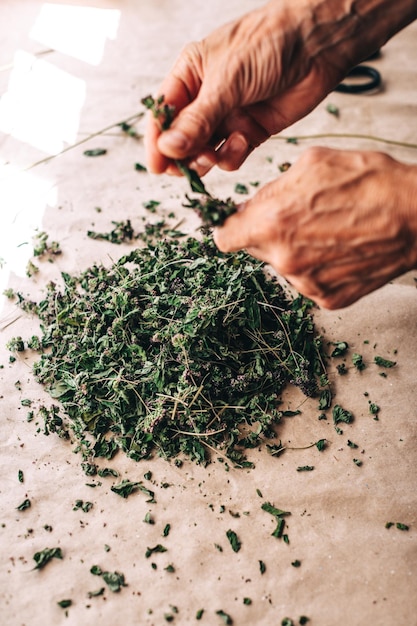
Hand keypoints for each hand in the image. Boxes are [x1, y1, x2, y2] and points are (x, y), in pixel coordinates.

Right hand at [145, 0, 416, 176]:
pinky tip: (242, 143)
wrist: (317, 44)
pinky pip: (230, 156)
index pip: (162, 114)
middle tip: (189, 166)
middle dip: (183, 155)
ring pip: (204, 151)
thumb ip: (198, 119)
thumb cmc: (270, 43)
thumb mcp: (227, 80)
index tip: (156, 167)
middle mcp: (206, 99)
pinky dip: (232, 156)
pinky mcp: (250, 133)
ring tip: (213, 156)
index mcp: (190, 76)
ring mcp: (228, 117)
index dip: (157, 142)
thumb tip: (168, 148)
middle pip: (180, 139)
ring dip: (206, 159)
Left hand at [213, 147, 416, 308]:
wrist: (416, 215)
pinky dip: (318, 267)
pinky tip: (340, 248)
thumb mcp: (311, 163)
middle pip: (256, 251)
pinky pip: (309, 281)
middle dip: (268, 234)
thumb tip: (251, 205)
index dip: (232, 228)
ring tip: (328, 230)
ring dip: (295, 251)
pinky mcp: (328, 298)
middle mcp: (284, 259)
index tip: (242, 223)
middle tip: (299, 218)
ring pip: (284, 266)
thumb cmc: (369, 182)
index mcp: (271, 223)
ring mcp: (306, 283)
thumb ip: (271, 189)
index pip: (224, 238)